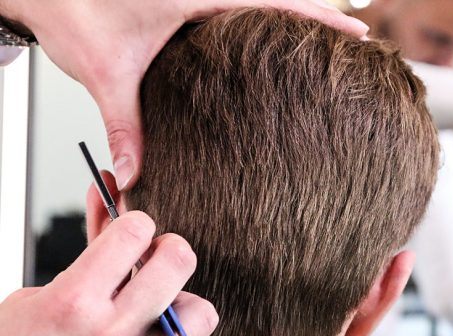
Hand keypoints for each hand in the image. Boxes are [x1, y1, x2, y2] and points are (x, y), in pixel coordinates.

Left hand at [0, 0, 367, 190]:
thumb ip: (124, 125)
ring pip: (257, 1)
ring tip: (323, 44)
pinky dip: (260, 20)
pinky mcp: (181, 1)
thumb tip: (133, 175)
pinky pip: (234, 7)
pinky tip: (266, 45)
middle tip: (353, 38)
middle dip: (318, 15)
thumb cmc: (71, 12)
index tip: (357, 28)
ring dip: (291, 16)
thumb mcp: (105, 72)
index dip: (320, 15)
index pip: (274, 2)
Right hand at [0, 184, 275, 335]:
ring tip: (165, 304)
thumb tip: (109, 196)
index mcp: (74, 303)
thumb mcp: (34, 297)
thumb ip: (84, 254)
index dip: (134, 222)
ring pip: (200, 313)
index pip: (133, 232)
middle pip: (177, 262)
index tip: (132, 229)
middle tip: (156, 256)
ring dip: (186, 303)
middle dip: (168, 249)